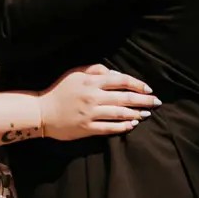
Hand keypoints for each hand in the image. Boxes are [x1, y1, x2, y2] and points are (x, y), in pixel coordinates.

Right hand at [36, 64, 159, 141]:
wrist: (42, 112)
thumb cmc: (59, 90)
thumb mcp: (75, 73)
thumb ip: (95, 69)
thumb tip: (115, 73)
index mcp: (91, 82)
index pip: (121, 81)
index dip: (138, 84)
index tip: (148, 89)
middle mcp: (93, 97)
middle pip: (125, 98)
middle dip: (143, 100)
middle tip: (156, 102)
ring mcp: (90, 114)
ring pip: (119, 113)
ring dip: (136, 113)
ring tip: (147, 114)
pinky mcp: (87, 128)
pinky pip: (109, 128)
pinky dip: (123, 126)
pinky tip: (132, 125)